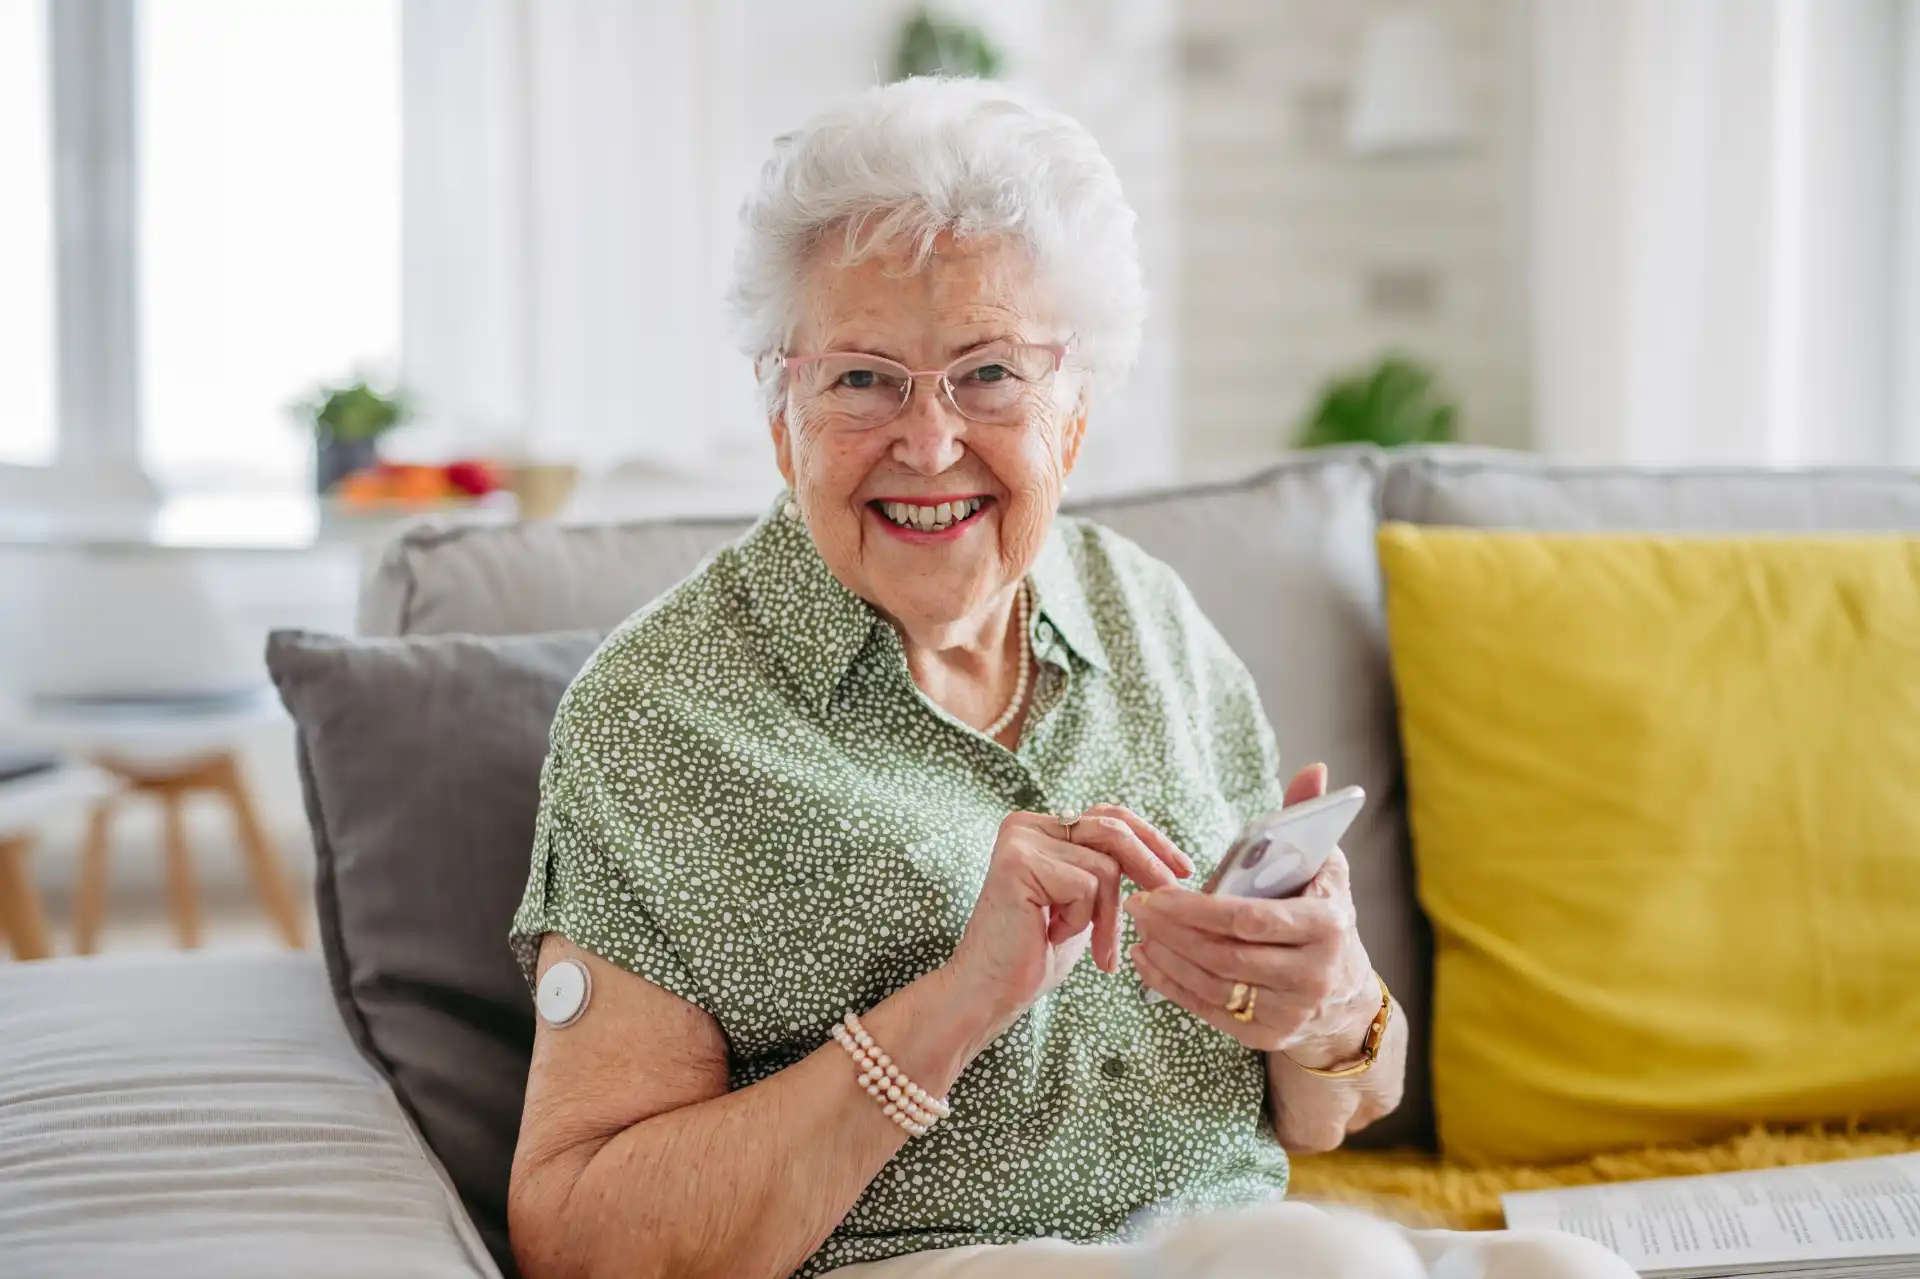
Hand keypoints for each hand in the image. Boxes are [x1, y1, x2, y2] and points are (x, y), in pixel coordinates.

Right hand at [946, 808, 1191, 1041]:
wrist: (990, 992)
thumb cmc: (1035, 956)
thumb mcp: (1083, 905)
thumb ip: (1107, 872)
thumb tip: (1165, 859)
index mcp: (1039, 828)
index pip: (1107, 816)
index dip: (1150, 838)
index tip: (1183, 867)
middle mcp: (1026, 825)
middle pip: (1112, 830)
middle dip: (1150, 866)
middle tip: (1176, 894)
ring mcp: (1021, 839)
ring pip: (1105, 866)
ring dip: (1108, 915)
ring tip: (1092, 947)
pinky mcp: (1020, 861)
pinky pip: (1086, 885)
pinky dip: (1083, 921)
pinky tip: (1052, 936)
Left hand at [1124, 765, 1378, 1065]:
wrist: (1346, 996)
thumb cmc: (1323, 914)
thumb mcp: (1325, 867)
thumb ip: (1309, 818)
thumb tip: (1314, 770)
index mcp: (1326, 925)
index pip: (1249, 919)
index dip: (1196, 909)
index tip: (1156, 893)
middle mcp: (1313, 975)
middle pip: (1224, 954)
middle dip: (1172, 931)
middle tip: (1137, 906)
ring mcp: (1290, 1011)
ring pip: (1212, 984)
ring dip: (1166, 956)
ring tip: (1139, 929)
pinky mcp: (1267, 1036)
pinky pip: (1209, 1010)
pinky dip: (1172, 986)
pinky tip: (1148, 961)